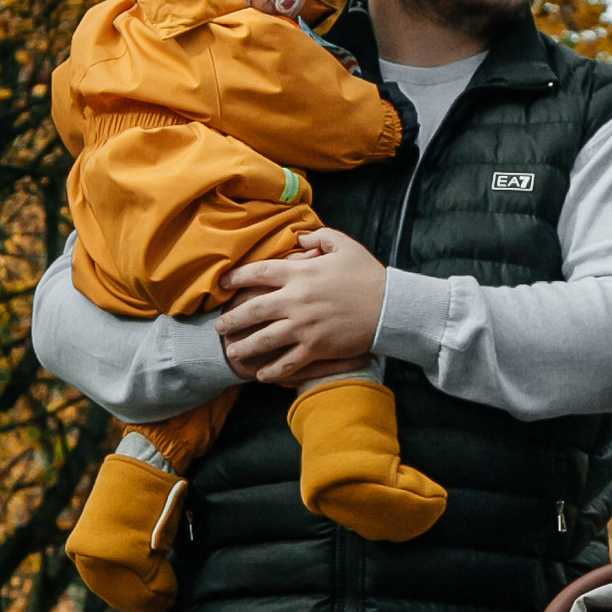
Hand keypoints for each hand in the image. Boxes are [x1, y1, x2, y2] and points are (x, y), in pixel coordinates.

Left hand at [217, 227, 387, 383]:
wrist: (391, 307)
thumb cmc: (368, 275)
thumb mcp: (345, 245)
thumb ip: (319, 237)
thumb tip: (299, 238)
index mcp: (300, 273)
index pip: (257, 272)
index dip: (235, 278)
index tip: (223, 284)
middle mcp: (296, 300)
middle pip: (252, 309)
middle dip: (232, 319)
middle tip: (220, 326)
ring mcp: (304, 326)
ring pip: (263, 340)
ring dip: (244, 347)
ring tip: (232, 352)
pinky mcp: (316, 348)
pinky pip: (287, 362)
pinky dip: (271, 370)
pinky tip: (261, 374)